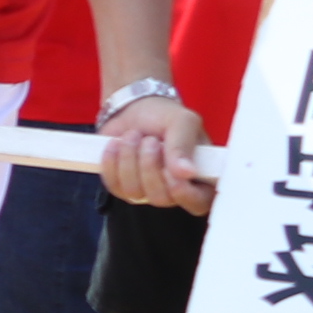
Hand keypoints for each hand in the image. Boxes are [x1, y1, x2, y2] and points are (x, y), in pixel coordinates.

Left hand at [99, 92, 212, 214]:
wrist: (135, 110)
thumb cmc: (165, 117)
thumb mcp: (182, 122)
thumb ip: (184, 145)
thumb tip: (186, 173)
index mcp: (201, 176)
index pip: (200, 203)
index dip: (187, 195)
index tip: (174, 174)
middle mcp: (175, 189)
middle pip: (161, 198)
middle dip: (150, 166)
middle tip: (150, 140)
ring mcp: (147, 191)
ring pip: (135, 192)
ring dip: (130, 160)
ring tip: (134, 136)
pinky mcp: (122, 186)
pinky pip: (113, 186)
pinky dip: (112, 162)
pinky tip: (116, 143)